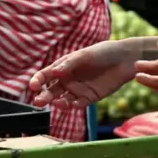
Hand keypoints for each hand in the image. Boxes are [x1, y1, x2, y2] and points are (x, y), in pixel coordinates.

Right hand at [29, 39, 149, 109]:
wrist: (125, 59)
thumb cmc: (103, 52)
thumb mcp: (85, 55)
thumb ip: (69, 64)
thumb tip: (53, 73)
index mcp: (63, 67)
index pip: (45, 75)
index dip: (37, 81)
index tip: (33, 86)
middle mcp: (68, 80)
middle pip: (51, 91)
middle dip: (44, 96)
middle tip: (38, 102)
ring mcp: (78, 90)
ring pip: (63, 100)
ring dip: (59, 103)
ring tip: (58, 103)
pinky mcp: (90, 97)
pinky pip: (79, 104)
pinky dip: (75, 106)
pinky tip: (74, 104)